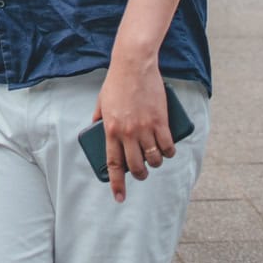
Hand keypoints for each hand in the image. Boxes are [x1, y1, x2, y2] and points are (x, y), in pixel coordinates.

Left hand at [94, 59, 172, 204]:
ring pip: (154, 159)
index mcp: (111, 130)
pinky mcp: (160, 121)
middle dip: (140, 175)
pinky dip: (169, 152)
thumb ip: (98, 117)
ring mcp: (145, 128)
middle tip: (142, 174)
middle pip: (136, 166)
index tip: (119, 197)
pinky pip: (167, 146)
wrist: (134, 65)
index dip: (117, 184)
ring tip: (155, 160)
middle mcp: (128, 133)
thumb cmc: (116, 81)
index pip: (113, 164)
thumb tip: (94, 128)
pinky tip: (168, 151)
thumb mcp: (101, 101)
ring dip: (155, 164)